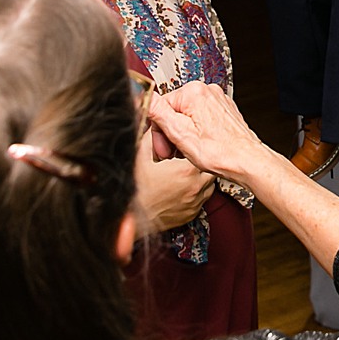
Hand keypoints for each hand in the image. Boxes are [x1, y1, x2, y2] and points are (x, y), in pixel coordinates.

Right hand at [134, 120, 215, 234]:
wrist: (129, 219)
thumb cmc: (134, 188)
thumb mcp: (140, 155)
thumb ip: (151, 134)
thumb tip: (155, 120)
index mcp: (186, 171)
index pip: (201, 150)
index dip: (192, 146)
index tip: (182, 146)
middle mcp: (196, 187)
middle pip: (208, 166)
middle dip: (198, 160)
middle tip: (183, 158)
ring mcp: (195, 202)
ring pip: (209, 183)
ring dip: (199, 177)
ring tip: (181, 173)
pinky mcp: (192, 214)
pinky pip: (202, 199)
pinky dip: (195, 192)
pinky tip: (180, 187)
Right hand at [146, 81, 279, 184]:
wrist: (248, 162)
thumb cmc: (221, 153)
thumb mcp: (180, 134)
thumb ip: (158, 112)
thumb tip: (144, 97)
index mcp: (194, 92)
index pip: (161, 106)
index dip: (158, 131)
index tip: (162, 147)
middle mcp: (207, 91)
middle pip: (174, 110)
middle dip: (170, 133)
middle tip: (173, 153)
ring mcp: (217, 100)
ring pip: (187, 116)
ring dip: (182, 134)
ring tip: (187, 151)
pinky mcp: (223, 110)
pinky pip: (201, 118)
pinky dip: (196, 132)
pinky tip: (200, 146)